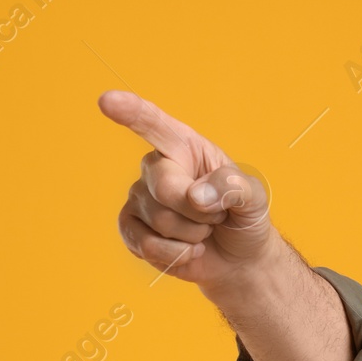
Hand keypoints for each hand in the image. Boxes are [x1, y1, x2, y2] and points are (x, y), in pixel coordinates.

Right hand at [98, 90, 273, 287]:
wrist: (237, 259)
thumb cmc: (242, 218)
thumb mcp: (254, 198)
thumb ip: (234, 188)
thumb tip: (197, 196)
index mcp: (184, 146)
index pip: (154, 124)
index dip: (131, 112)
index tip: (107, 101)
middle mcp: (156, 167)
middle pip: (165, 186)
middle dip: (200, 211)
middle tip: (217, 216)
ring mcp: (139, 198)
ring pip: (161, 220)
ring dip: (194, 234)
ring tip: (203, 231)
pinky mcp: (130, 229)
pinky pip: (147, 245)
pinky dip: (178, 255)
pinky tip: (189, 250)